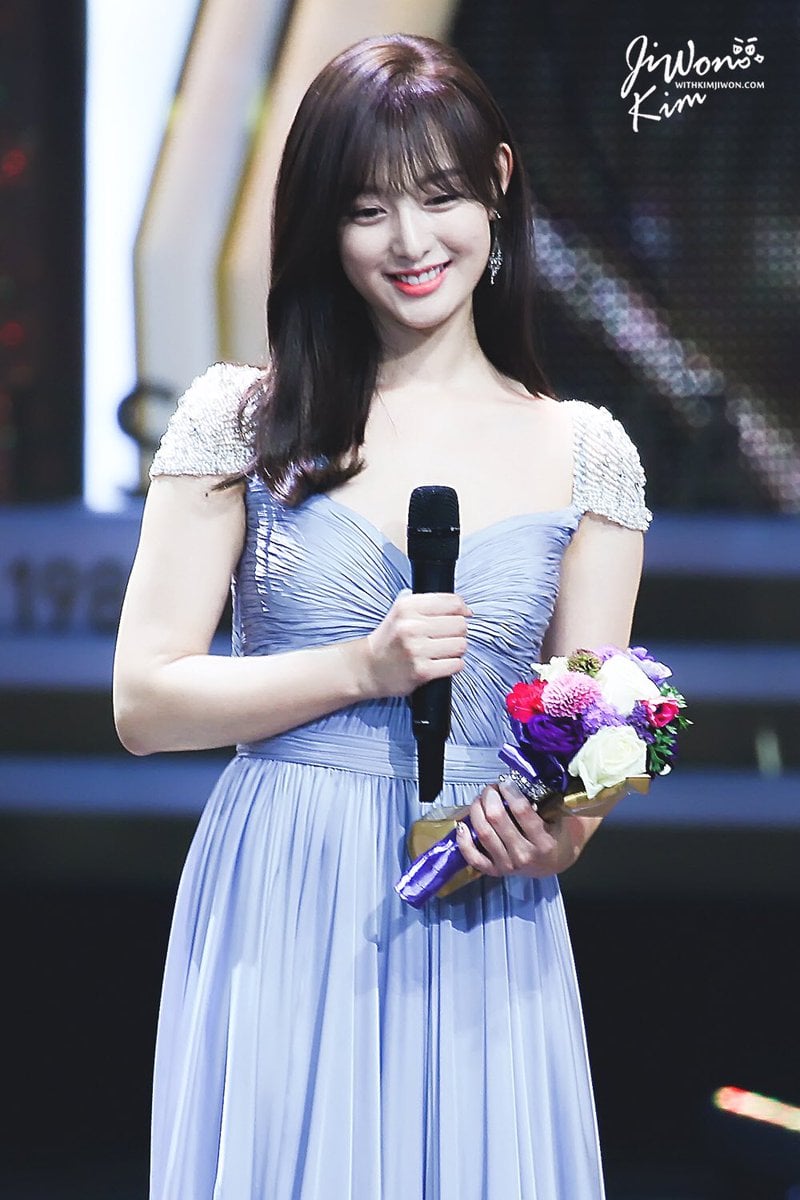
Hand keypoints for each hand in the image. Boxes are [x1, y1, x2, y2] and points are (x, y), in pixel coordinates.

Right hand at [360, 590, 471, 699]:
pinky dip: (453, 665)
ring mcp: (416, 650)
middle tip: (448, 636)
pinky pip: (455, 665)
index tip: (463, 615)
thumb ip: (427, 602)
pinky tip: (441, 663)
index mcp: (407, 607)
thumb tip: (463, 608)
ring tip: (443, 651)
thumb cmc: (389, 640)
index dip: (462, 609)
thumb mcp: (399, 611)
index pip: (452, 602)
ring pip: (460, 645)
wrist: (368, 668)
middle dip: (458, 632)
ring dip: (456, 649)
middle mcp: (410, 626)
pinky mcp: (421, 671)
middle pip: (460, 624)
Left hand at [456, 778, 587, 879]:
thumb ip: (543, 801)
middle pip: (497, 819)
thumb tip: (519, 781)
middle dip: (490, 797)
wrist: (554, 863)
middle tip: (491, 789)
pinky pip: (474, 857)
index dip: (510, 791)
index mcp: (543, 842)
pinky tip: (463, 825)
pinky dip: (464, 841)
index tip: (506, 782)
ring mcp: (508, 865)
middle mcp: (524, 855)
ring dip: (477, 810)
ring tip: (480, 800)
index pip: (521, 811)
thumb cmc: (555, 835)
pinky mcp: (495, 870)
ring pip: (484, 833)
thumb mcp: (558, 818)